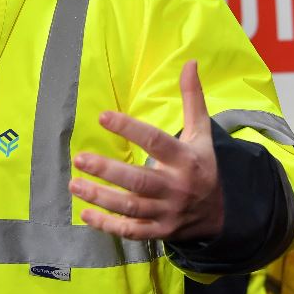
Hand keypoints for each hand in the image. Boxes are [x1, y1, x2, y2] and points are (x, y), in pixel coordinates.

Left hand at [70, 60, 223, 241]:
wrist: (220, 214)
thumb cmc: (202, 166)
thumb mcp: (202, 134)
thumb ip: (192, 99)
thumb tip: (190, 62)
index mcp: (185, 160)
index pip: (155, 141)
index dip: (129, 128)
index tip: (102, 116)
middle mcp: (176, 187)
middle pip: (139, 181)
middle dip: (108, 171)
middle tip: (79, 158)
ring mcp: (167, 212)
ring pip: (131, 207)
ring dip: (101, 197)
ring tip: (73, 184)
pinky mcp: (159, 232)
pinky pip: (131, 231)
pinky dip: (108, 225)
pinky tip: (85, 213)